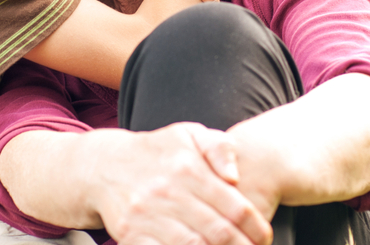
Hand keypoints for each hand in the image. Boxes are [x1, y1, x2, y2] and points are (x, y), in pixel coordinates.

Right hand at [92, 124, 272, 244]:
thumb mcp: (188, 135)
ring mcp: (148, 215)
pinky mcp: (131, 234)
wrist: (105, 166)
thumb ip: (219, 147)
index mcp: (187, 167)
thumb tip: (235, 174)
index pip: (234, 206)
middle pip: (219, 232)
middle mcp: (168, 192)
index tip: (264, 236)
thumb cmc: (157, 152)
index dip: (256, 227)